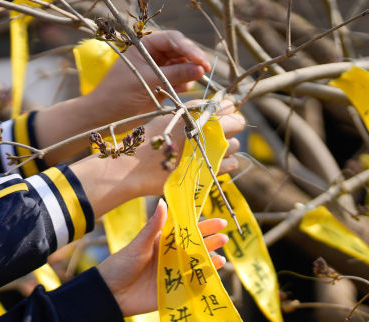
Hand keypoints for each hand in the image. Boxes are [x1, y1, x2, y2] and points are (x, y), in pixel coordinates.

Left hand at [34, 30, 210, 163]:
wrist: (103, 118)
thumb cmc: (117, 95)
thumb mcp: (146, 82)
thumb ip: (174, 74)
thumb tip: (200, 69)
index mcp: (144, 46)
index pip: (173, 40)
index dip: (189, 48)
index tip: (200, 61)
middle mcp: (153, 56)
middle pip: (181, 52)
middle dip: (193, 60)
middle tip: (205, 71)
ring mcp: (158, 71)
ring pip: (183, 67)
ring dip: (189, 73)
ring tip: (190, 82)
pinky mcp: (161, 86)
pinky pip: (179, 81)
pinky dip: (184, 85)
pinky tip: (182, 90)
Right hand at [67, 102, 245, 216]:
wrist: (131, 168)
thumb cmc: (147, 141)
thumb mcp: (168, 117)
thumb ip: (196, 110)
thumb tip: (226, 104)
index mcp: (196, 112)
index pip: (226, 106)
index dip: (226, 111)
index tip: (219, 118)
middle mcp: (206, 128)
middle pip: (237, 123)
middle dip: (232, 127)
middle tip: (218, 135)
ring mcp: (209, 149)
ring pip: (235, 145)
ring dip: (227, 147)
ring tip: (209, 151)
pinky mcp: (208, 170)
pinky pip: (231, 164)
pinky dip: (226, 163)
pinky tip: (212, 163)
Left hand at [96, 199, 227, 316]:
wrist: (109, 294)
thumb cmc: (120, 266)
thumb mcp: (137, 245)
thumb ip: (152, 228)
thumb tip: (163, 203)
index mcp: (163, 243)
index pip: (187, 232)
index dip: (204, 227)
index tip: (220, 222)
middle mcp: (171, 258)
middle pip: (196, 249)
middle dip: (210, 244)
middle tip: (223, 238)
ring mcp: (174, 276)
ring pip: (197, 267)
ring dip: (210, 263)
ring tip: (220, 259)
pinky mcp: (173, 293)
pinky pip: (192, 287)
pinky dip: (203, 283)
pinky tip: (211, 278)